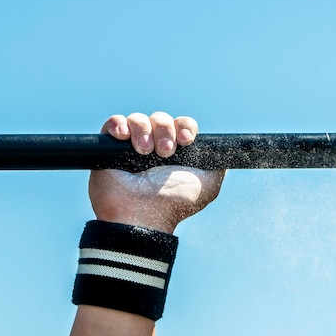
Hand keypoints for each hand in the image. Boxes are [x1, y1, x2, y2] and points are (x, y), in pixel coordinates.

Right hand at [88, 112, 224, 232]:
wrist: (142, 217)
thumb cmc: (174, 204)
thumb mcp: (208, 185)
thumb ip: (219, 165)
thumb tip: (226, 151)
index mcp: (176, 152)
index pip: (182, 125)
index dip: (185, 127)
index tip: (186, 140)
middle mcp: (154, 146)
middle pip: (162, 118)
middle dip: (165, 131)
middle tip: (165, 153)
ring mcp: (130, 146)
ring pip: (139, 119)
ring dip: (144, 131)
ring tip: (144, 152)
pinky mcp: (109, 147)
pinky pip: (113, 123)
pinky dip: (119, 125)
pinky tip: (124, 137)